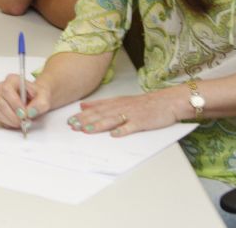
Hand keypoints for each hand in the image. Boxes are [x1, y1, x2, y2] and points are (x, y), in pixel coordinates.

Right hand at [0, 74, 50, 129]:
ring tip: (22, 122)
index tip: (24, 113)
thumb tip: (30, 112)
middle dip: (13, 113)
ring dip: (10, 119)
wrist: (38, 99)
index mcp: (12, 80)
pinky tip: (16, 122)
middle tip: (24, 120)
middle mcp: (2, 87)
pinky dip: (7, 122)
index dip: (14, 102)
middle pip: (1, 100)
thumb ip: (39, 104)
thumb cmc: (39, 95)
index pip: (7, 89)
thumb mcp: (45, 98)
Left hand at [66, 90, 183, 137]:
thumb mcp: (120, 100)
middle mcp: (121, 108)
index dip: (81, 115)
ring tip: (86, 131)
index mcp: (115, 103)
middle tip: (72, 127)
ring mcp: (131, 115)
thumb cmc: (143, 103)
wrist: (167, 101)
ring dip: (98, 125)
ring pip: (112, 120)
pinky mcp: (142, 122)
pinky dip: (123, 130)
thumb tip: (82, 106)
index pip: (95, 109)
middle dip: (85, 121)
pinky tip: (114, 135)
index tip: (69, 121)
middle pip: (100, 114)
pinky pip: (131, 127)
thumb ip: (101, 104)